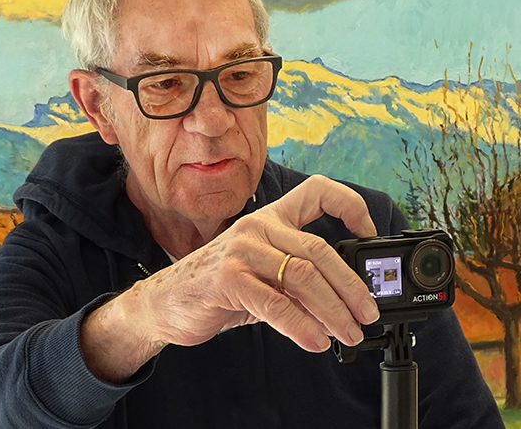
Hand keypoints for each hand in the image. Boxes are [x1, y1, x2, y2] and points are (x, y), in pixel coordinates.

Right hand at [81, 175, 378, 381]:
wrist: (165, 301)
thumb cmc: (217, 287)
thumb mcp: (261, 275)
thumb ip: (294, 281)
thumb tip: (341, 302)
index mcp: (269, 219)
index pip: (316, 191)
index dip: (349, 204)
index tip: (367, 231)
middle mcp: (257, 227)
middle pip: (319, 250)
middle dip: (350, 287)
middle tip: (366, 314)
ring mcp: (240, 251)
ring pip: (304, 277)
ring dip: (333, 311)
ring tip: (348, 333)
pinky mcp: (227, 279)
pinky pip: (276, 304)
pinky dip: (302, 326)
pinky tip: (315, 341)